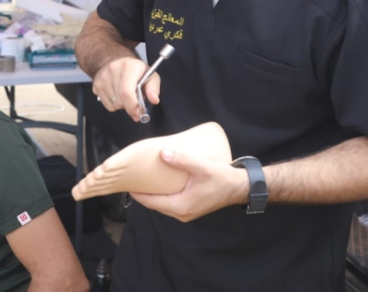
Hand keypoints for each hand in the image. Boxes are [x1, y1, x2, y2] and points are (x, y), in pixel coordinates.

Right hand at [92, 56, 160, 121]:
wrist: (114, 59)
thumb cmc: (136, 70)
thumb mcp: (150, 75)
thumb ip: (153, 88)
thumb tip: (154, 100)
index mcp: (129, 66)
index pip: (126, 92)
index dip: (132, 106)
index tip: (138, 114)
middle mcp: (113, 69)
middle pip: (120, 101)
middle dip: (129, 106)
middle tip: (135, 102)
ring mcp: (102, 77)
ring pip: (114, 105)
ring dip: (122, 105)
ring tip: (125, 94)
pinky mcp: (96, 84)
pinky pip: (107, 105)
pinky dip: (114, 104)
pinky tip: (117, 94)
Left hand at [130, 149, 248, 221]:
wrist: (240, 187)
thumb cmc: (222, 178)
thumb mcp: (202, 167)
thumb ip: (182, 160)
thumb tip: (162, 153)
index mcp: (181, 206)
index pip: (153, 202)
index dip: (139, 195)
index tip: (127, 185)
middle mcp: (182, 213)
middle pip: (156, 205)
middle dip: (144, 194)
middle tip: (133, 180)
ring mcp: (187, 212)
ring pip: (163, 205)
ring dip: (154, 195)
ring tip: (144, 181)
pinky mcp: (191, 208)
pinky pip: (171, 203)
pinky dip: (163, 195)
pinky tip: (160, 183)